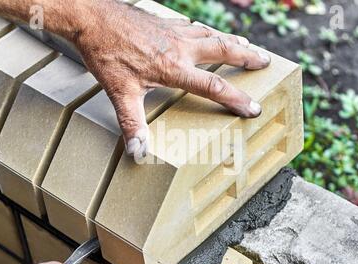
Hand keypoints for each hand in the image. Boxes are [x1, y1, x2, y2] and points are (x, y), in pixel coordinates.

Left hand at [0, 0, 270, 159]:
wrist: (92, 17)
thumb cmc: (106, 53)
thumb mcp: (120, 92)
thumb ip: (132, 123)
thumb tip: (138, 151)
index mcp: (174, 67)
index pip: (214, 86)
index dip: (236, 99)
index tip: (254, 107)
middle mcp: (180, 47)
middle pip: (223, 50)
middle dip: (247, 58)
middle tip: (265, 61)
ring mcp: (174, 32)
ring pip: (211, 34)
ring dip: (231, 41)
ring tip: (246, 46)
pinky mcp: (164, 22)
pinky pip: (192, 26)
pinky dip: (205, 31)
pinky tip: (205, 32)